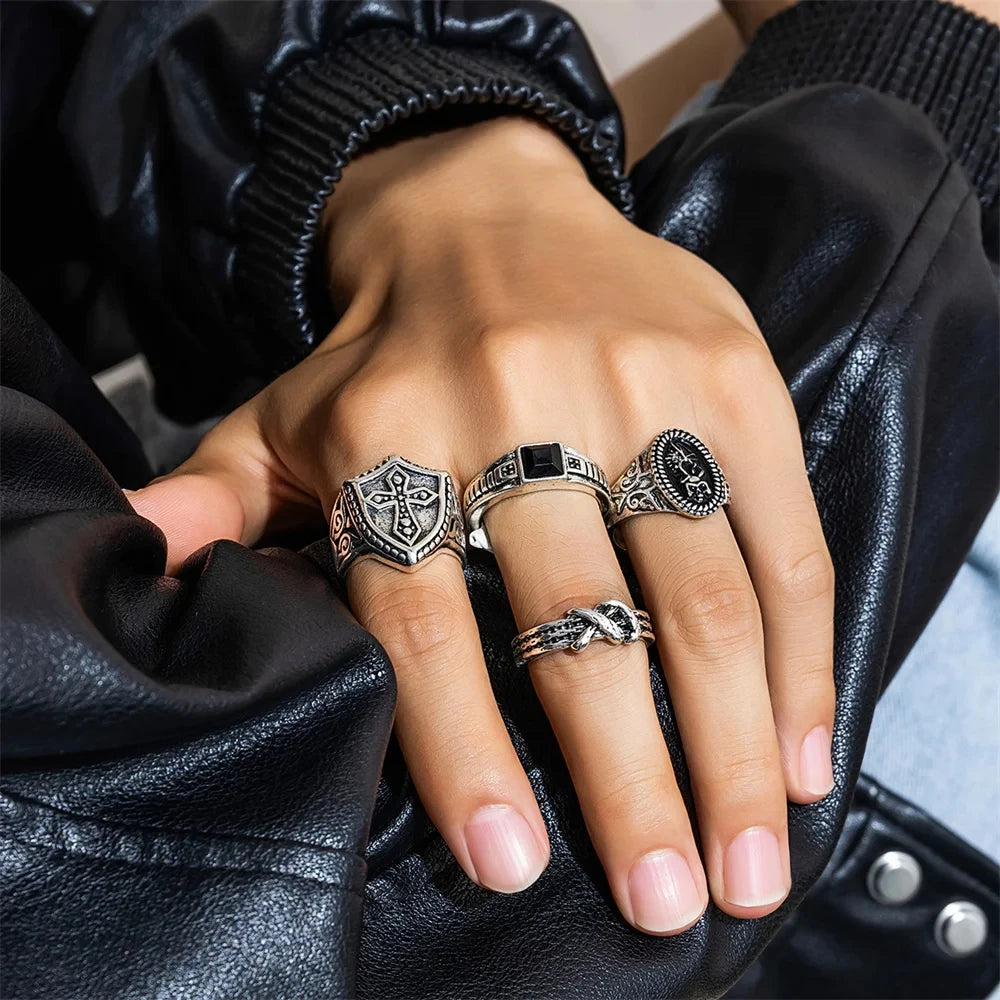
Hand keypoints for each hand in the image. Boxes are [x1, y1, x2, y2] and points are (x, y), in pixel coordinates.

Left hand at [128, 117, 834, 934]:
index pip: (424, 616)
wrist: (492, 210)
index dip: (465, 751)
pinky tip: (805, 752)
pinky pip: (782, 536)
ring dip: (734, 745)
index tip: (513, 866)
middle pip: (580, 621)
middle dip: (633, 782)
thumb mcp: (284, 415)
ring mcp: (640, 384)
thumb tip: (132, 559)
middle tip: (666, 902)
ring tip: (752, 864)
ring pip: (699, 594)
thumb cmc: (391, 349)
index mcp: (392, 430)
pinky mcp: (732, 374)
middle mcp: (516, 402)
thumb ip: (218, 496)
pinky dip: (802, 655)